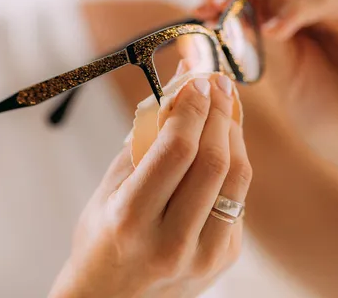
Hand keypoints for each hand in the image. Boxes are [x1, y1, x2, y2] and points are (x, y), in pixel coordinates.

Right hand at [49, 75, 251, 297]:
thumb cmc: (102, 237)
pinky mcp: (223, 258)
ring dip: (233, 133)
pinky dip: (231, 165)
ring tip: (224, 105)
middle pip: (213, 161)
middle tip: (216, 82)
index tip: (196, 80)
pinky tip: (221, 145)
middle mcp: (170, 241)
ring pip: (236, 179)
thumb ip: (143, 139)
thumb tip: (175, 90)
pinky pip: (236, 199)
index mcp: (130, 218)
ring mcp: (202, 255)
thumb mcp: (109, 188)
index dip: (191, 108)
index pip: (175, 150)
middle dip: (219, 111)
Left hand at [195, 0, 337, 160]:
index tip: (201, 9)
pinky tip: (278, 31)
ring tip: (262, 26)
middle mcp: (300, 2)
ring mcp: (330, 1)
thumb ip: (256, 40)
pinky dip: (295, 9)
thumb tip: (221, 12)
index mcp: (275, 17)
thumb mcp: (278, 75)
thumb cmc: (320, 112)